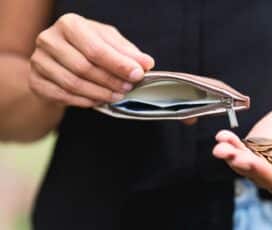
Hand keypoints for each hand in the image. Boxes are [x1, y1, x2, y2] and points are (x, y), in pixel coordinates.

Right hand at [29, 13, 154, 106]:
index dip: (119, 64)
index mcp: (70, 24)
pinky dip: (85, 101)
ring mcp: (39, 61)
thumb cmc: (86, 48)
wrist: (57, 61)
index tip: (138, 75)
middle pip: (84, 67)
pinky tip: (99, 100)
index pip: (96, 48)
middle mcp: (49, 39)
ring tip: (117, 96)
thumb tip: (146, 63)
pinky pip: (63, 95)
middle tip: (128, 88)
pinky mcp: (36, 81)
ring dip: (100, 93)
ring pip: (73, 83)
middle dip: (110, 80)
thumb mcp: (108, 42)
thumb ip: (127, 52)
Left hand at [213, 99, 271, 208]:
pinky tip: (223, 138)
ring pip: (247, 165)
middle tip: (234, 156)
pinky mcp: (258, 149)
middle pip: (263, 178)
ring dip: (233, 157)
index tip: (257, 166)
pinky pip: (242, 149)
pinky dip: (231, 144)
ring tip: (222, 147)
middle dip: (247, 167)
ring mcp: (268, 164)